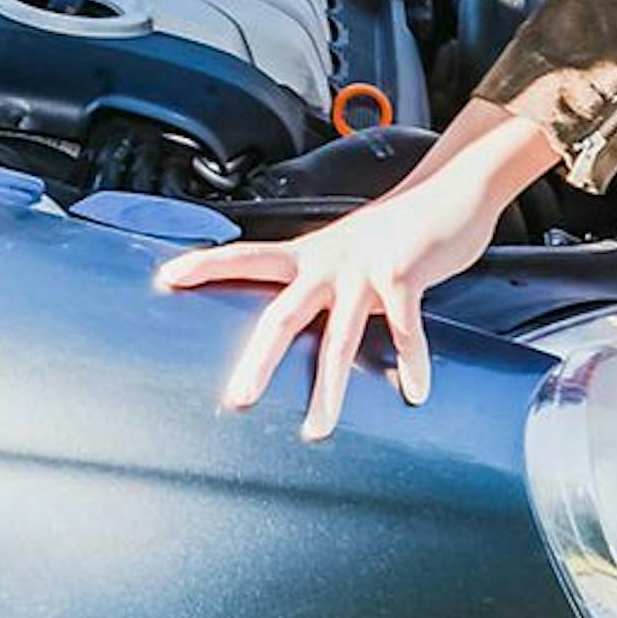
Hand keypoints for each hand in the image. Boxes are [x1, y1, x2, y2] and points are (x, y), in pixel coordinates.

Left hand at [153, 107, 560, 439]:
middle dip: (258, 359)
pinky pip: (406, 327)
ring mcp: (364, 269)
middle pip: (282, 314)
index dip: (207, 265)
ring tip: (318, 429)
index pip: (247, 257)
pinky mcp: (404, 274)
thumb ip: (323, 285)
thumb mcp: (346, 252)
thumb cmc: (396, 231)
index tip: (168, 276)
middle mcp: (329, 262)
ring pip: (338, 337)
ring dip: (329, 389)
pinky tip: (415, 391)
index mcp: (309, 256)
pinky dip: (412, 361)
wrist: (448, 189)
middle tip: (237, 399)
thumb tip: (300, 323)